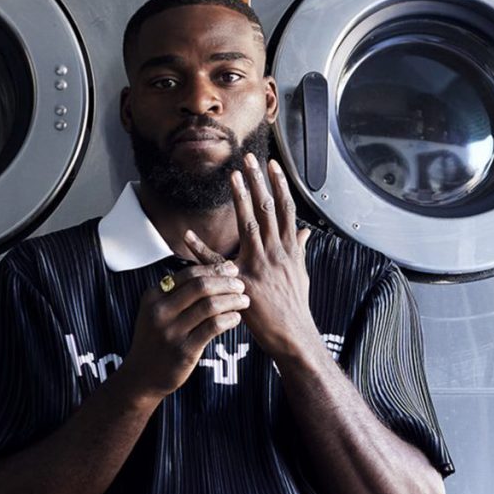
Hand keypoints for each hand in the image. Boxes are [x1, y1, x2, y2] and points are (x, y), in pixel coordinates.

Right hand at [116, 260, 247, 398]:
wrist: (142, 376)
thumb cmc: (155, 340)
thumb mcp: (155, 312)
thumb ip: (175, 294)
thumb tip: (210, 274)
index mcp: (153, 297)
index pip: (189, 274)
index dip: (213, 269)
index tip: (230, 269)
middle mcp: (161, 311)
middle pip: (201, 286)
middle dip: (226, 282)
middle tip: (240, 285)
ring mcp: (171, 331)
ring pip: (209, 306)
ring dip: (232, 300)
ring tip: (244, 301)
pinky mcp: (184, 350)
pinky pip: (213, 328)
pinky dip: (229, 319)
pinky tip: (236, 318)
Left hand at [184, 152, 313, 362]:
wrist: (294, 335)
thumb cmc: (296, 306)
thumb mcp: (302, 274)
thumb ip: (300, 250)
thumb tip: (306, 233)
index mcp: (291, 249)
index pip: (286, 209)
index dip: (279, 185)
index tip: (272, 164)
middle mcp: (278, 252)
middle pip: (269, 209)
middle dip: (259, 181)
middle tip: (248, 158)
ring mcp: (261, 266)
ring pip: (251, 225)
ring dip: (242, 199)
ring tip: (233, 177)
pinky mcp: (245, 283)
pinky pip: (217, 263)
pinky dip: (201, 249)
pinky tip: (187, 236)